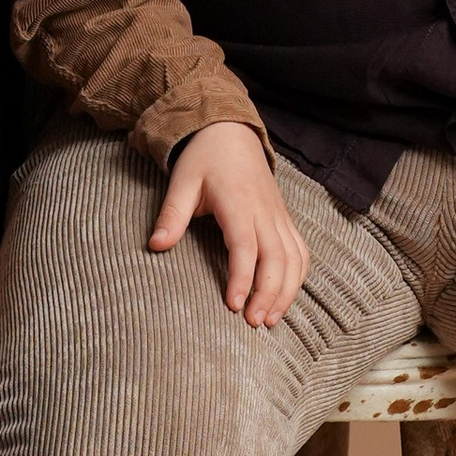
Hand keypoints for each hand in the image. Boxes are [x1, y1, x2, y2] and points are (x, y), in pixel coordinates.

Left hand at [148, 123, 306, 326]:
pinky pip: (300, 251)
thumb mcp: (182, 182)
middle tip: (254, 323)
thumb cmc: (204, 159)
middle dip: (269, 293)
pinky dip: (298, 276)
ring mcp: (278, 215)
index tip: (234, 306)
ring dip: (287, 291)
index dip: (242, 277)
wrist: (231, 131)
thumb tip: (156, 245)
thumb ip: (172, 214)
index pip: (246, 246)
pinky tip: (286, 297)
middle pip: (277, 258)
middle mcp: (265, 211)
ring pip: (294, 258)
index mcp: (239, 203)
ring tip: (271, 320)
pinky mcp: (284, 219)